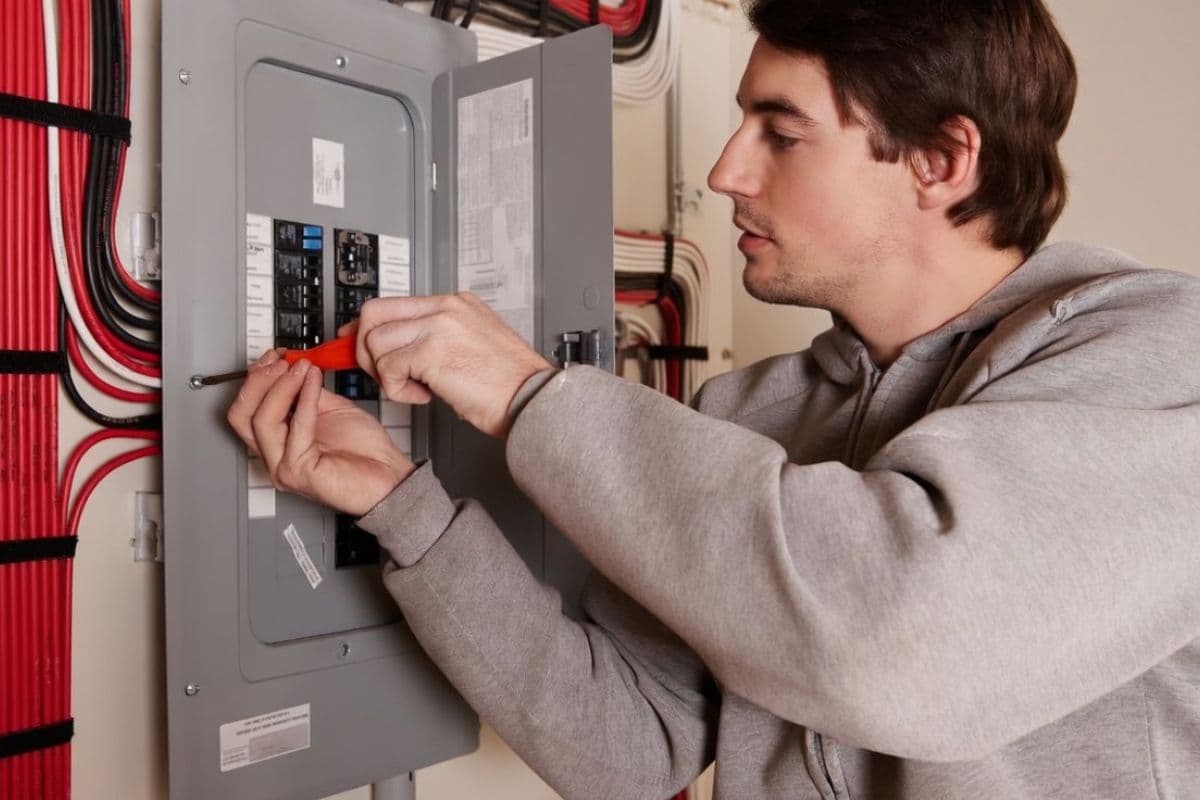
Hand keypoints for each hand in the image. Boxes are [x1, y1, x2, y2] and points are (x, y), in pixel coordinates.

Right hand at [226, 349, 415, 515]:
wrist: (389, 475)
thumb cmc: (365, 451)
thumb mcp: (330, 408)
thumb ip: (307, 392)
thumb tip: (294, 367)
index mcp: (278, 441)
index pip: (246, 408)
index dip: (256, 377)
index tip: (275, 355)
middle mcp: (274, 456)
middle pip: (242, 415)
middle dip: (259, 380)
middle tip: (281, 361)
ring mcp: (283, 467)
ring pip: (261, 420)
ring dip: (281, 386)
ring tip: (301, 369)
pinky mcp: (298, 472)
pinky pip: (295, 428)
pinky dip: (304, 399)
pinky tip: (314, 382)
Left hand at [345, 293, 551, 437]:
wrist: (531, 400)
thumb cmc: (509, 384)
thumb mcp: (474, 346)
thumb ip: (438, 339)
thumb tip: (400, 349)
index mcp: (456, 304)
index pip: (395, 304)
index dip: (368, 327)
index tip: (357, 344)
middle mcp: (446, 308)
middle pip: (374, 313)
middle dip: (365, 348)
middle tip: (379, 373)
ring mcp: (438, 326)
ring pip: (376, 342)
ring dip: (386, 374)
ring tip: (415, 388)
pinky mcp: (431, 351)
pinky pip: (388, 368)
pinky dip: (398, 390)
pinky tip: (424, 396)